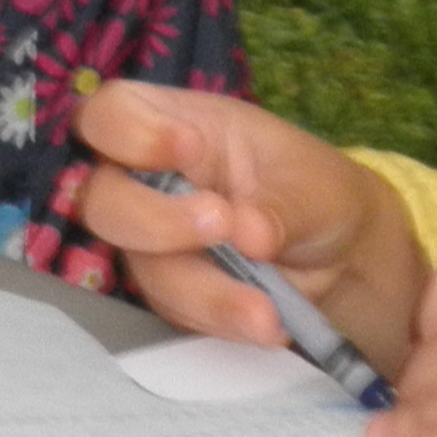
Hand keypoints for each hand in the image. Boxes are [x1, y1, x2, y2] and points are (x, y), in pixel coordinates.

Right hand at [70, 78, 427, 375]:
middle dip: (154, 220)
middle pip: (98, 199)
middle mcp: (147, 181)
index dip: (127, 132)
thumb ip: (280, 207)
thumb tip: (248, 235)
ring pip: (137, 266)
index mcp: (175, 125)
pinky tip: (266, 323)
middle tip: (221, 226)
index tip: (188, 150)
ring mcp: (150, 240)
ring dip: (202, 290)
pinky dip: (220, 319)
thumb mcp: (313, 187)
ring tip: (265, 311)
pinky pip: (173, 310)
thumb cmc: (316, 194)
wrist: (337, 259)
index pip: (110, 114)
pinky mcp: (166, 291)